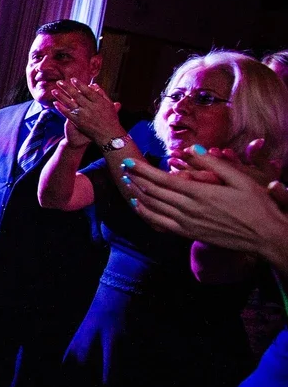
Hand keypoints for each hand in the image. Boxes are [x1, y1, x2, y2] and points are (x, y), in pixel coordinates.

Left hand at [50, 78, 120, 146]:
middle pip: (77, 95)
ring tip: (54, 91)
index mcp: (99, 102)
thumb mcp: (109, 105)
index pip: (87, 91)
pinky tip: (55, 103)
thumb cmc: (110, 118)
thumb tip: (93, 84)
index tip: (73, 79)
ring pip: (70, 103)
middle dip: (67, 88)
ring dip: (61, 96)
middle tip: (59, 82)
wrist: (108, 135)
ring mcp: (83, 115)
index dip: (79, 85)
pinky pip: (68, 114)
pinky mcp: (78, 122)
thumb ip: (102, 94)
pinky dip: (61, 108)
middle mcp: (90, 107)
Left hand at [126, 148, 287, 255]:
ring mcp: (187, 224)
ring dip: (137, 194)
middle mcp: (189, 209)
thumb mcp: (240, 180)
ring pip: (153, 207)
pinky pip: (160, 224)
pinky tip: (138, 206)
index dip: (142, 170)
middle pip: (153, 192)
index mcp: (200, 193)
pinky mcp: (188, 234)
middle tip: (123, 168)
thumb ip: (213, 165)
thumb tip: (191, 149)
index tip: (129, 161)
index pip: (163, 179)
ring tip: (126, 182)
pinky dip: (145, 214)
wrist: (265, 237)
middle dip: (135, 179)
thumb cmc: (257, 206)